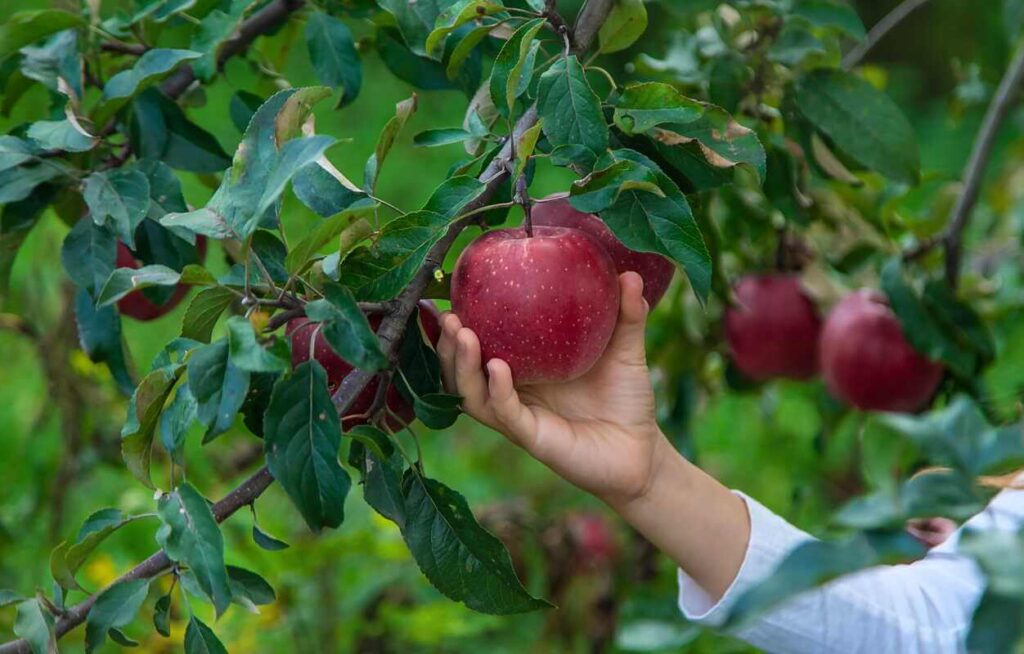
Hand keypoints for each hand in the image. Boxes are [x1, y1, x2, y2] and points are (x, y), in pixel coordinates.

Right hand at [437, 271, 671, 504]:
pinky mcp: (533, 437)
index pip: (479, 345)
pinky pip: (506, 412)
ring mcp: (519, 417)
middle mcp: (513, 393)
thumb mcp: (626, 351)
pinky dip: (496, 390)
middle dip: (447, 345)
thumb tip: (630, 274)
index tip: (450, 295)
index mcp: (524, 369)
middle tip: (448, 315)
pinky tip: (496, 367)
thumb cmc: (627, 400)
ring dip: (462, 365)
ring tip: (462, 333)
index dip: (457, 326)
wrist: (643, 450)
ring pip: (472, 394)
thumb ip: (626, 315)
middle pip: (462, 371)